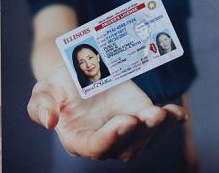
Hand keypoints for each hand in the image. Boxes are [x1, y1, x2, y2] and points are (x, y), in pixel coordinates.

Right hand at [27, 66, 186, 161]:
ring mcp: (125, 129)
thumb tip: (49, 122)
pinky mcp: (139, 115)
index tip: (125, 121)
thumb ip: (40, 106)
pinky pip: (157, 125)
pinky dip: (169, 120)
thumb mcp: (43, 90)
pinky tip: (178, 112)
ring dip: (157, 129)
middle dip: (139, 134)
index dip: (112, 138)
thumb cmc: (57, 86)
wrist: (75, 71)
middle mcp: (105, 140)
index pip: (96, 147)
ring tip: (164, 113)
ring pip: (145, 139)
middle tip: (147, 115)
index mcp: (78, 139)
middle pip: (125, 148)